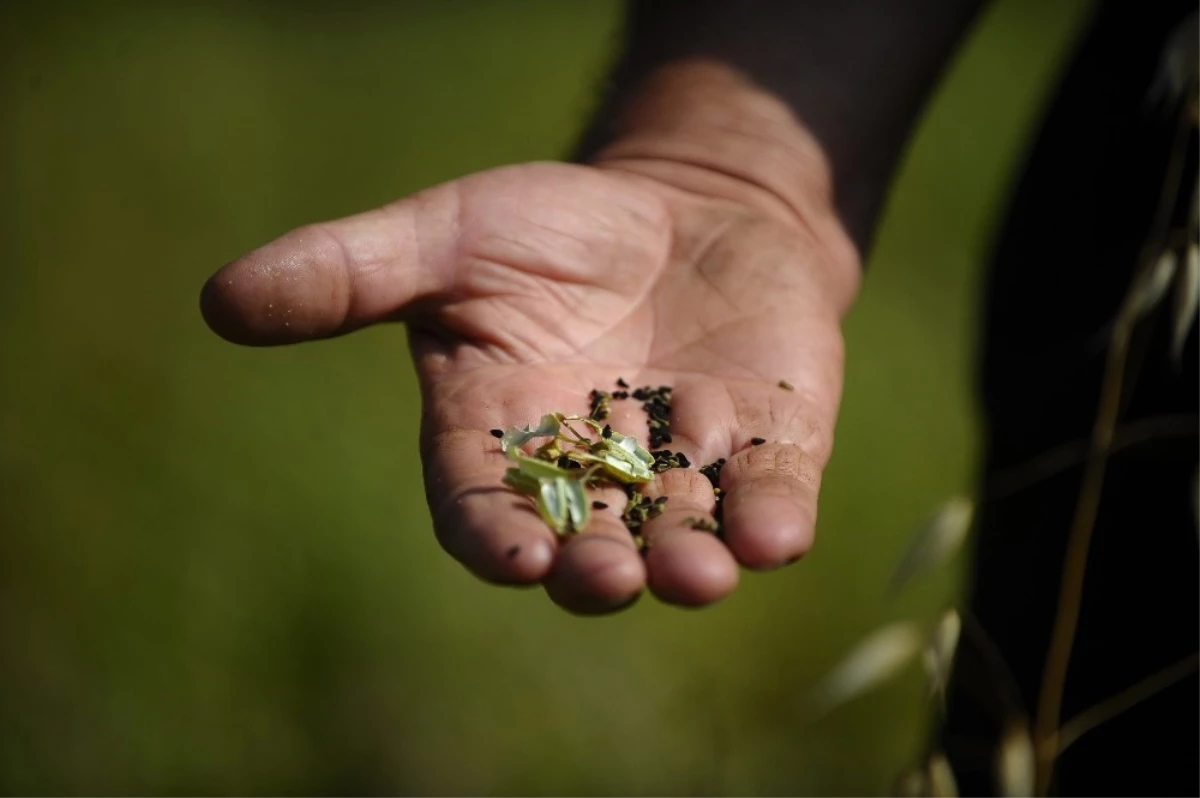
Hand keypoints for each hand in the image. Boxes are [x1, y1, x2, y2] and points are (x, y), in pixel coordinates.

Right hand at [201, 157, 858, 613]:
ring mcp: (684, 467)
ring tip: (692, 575)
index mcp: (501, 439)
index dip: (493, 534)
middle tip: (601, 580)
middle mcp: (593, 473)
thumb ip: (350, 273)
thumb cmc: (553, 230)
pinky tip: (775, 535)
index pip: (482, 508)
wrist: (686, 209)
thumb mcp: (447, 235)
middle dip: (593, 569)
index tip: (514, 551)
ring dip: (687, 564)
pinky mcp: (765, 447)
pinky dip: (772, 520)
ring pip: (681, 538)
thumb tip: (219, 300)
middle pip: (585, 546)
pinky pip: (769, 497)